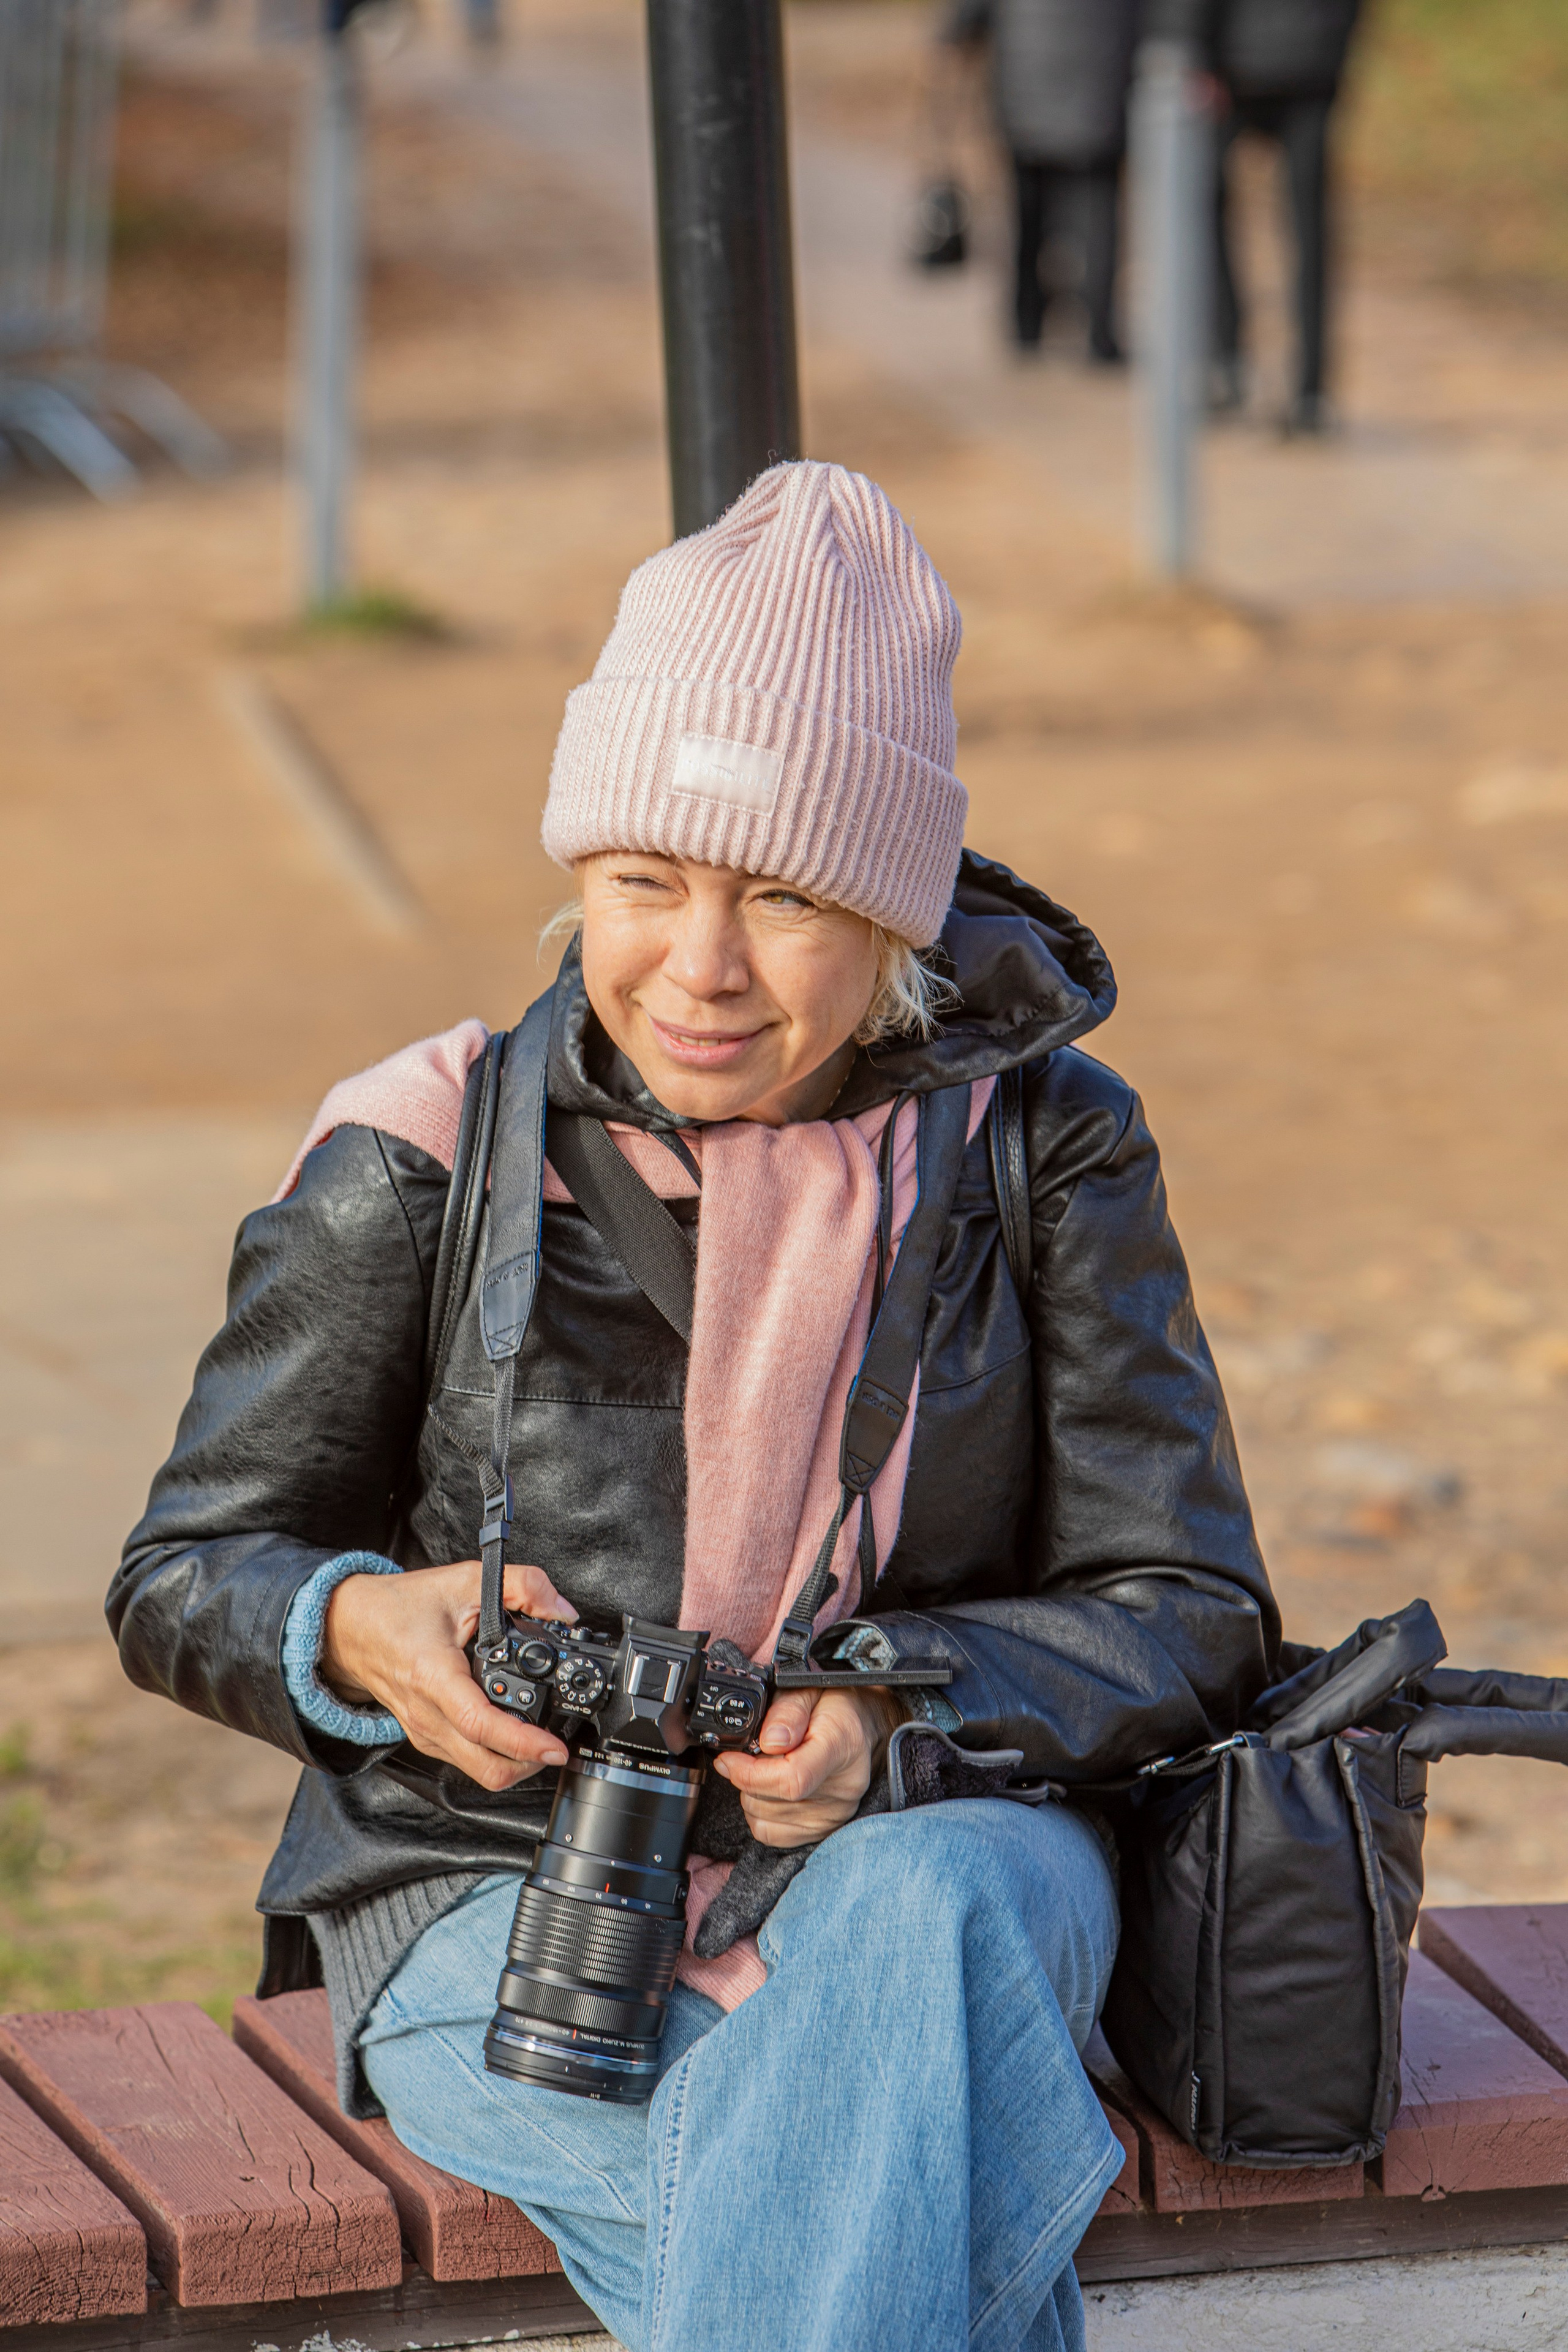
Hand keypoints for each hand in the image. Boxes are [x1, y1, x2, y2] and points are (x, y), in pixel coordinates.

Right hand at [321, 1561, 575, 1790]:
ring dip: (512, 1764)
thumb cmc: (399, 1607)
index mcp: (434, 1675)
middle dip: (528, 1765)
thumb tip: (562, 1611)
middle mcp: (426, 1713)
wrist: (350, 1627)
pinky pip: (463, 1761)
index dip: (523, 1742)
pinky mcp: (423, 1736)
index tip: (554, 1748)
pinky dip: (492, 1755)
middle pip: (483, 1767)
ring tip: (539, 1741)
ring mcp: (423, 1730)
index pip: (480, 1724)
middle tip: (555, 1748)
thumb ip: (522, 1585)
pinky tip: (510, 1733)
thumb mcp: (465, 1579)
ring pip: (475, 1771)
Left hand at [713, 1686, 905, 1848]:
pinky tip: (769, 1790)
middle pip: (772, 1800)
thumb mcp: (810, 1689)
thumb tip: (769, 1741)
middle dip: (746, 1777)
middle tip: (754, 1753)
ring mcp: (834, 1814)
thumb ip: (788, 1711)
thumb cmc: (837, 1707)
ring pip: (764, 1818)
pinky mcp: (823, 1830)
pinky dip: (759, 1813)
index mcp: (841, 1746)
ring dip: (752, 1793)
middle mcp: (842, 1788)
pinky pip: (771, 1834)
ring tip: (767, 1768)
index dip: (749, 1773)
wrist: (867, 1728)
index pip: (791, 1778)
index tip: (728, 1758)